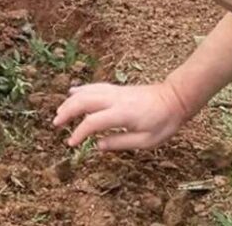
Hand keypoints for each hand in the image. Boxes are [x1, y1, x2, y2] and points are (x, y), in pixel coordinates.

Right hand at [53, 82, 190, 150]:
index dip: (79, 133)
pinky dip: (81, 89)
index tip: (71, 143)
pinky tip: (72, 92)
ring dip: (70, 101)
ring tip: (60, 111)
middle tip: (56, 123)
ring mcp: (115, 91)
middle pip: (83, 102)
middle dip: (66, 112)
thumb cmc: (164, 122)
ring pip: (86, 92)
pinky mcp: (117, 88)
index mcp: (122, 114)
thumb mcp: (147, 141)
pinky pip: (94, 87)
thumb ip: (120, 142)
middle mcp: (115, 100)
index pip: (92, 122)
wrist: (175, 98)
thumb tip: (98, 145)